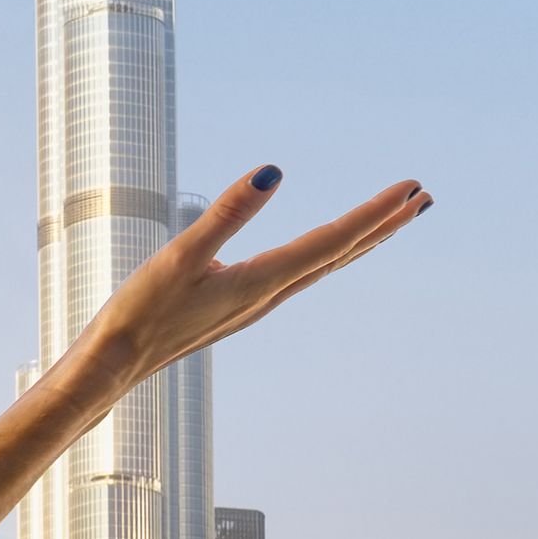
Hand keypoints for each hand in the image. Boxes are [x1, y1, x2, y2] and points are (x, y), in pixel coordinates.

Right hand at [51, 163, 432, 416]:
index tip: (409, 189)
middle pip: (340, 254)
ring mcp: (256, 304)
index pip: (331, 241)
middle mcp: (268, 296)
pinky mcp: (241, 305)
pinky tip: (330, 248)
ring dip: (363, 239)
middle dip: (384, 225)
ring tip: (396, 217)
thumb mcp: (179, 254)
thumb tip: (272, 171)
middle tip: (423, 197)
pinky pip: (301, 274)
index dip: (373, 213)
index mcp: (260, 282)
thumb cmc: (138, 312)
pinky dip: (330, 252)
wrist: (113, 367)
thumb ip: (226, 212)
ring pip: (325, 266)